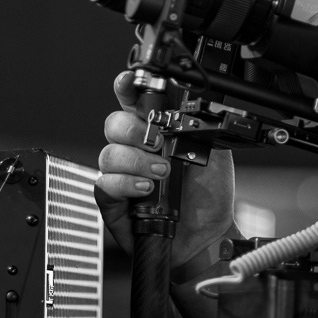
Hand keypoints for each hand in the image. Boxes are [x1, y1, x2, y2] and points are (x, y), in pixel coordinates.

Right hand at [96, 70, 234, 265]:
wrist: (207, 236)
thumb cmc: (208, 196)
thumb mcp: (212, 152)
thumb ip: (196, 127)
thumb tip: (183, 108)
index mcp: (156, 132)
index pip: (134, 102)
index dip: (127, 88)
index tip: (129, 82)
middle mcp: (135, 150)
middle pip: (114, 124)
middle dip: (134, 131)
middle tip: (157, 144)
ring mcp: (122, 174)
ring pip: (108, 154)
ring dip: (136, 161)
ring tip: (161, 173)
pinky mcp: (113, 200)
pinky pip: (105, 183)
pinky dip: (126, 184)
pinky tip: (146, 189)